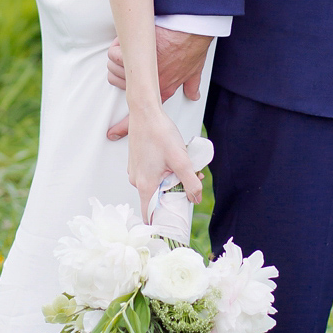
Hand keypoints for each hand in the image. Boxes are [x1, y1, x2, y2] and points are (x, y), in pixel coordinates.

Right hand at [107, 29, 211, 140]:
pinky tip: (128, 41)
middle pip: (116, 81)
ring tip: (131, 46)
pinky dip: (118, 44)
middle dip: (120, 67)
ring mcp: (137, 71)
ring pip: (113, 66)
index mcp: (159, 91)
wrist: (190, 34)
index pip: (138, 115)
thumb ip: (191, 85)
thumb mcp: (194, 71)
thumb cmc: (192, 50)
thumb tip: (193, 94)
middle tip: (130, 56)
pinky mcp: (131, 56)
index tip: (113, 133)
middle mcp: (146, 86)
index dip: (123, 127)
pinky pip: (114, 54)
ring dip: (119, 54)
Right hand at [125, 105, 203, 220]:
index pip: (150, 214)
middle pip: (157, 198)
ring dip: (171, 180)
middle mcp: (137, 180)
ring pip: (156, 184)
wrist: (146, 112)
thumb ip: (190, 182)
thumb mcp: (181, 160)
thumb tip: (195, 198)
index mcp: (145, 185)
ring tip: (182, 165)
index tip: (175, 220)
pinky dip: (164, 171)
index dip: (163, 219)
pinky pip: (152, 175)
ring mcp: (136, 171)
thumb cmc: (159, 133)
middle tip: (189, 183)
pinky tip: (172, 159)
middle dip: (174, 193)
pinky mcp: (138, 163)